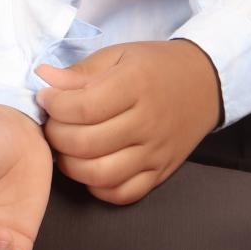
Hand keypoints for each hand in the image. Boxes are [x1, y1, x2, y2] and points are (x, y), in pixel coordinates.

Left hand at [34, 39, 221, 204]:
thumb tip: (45, 78)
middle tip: (52, 123)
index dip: (55, 106)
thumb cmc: (156, 66)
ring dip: (71, 165)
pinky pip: (123, 194)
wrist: (205, 82)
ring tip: (66, 147)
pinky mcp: (161, 172)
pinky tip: (90, 166)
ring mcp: (156, 152)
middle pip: (87, 143)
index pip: (84, 107)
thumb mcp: (120, 55)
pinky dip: (98, 188)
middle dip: (56, 135)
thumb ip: (82, 71)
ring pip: (100, 175)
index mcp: (136, 84)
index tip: (47, 98)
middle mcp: (148, 121)